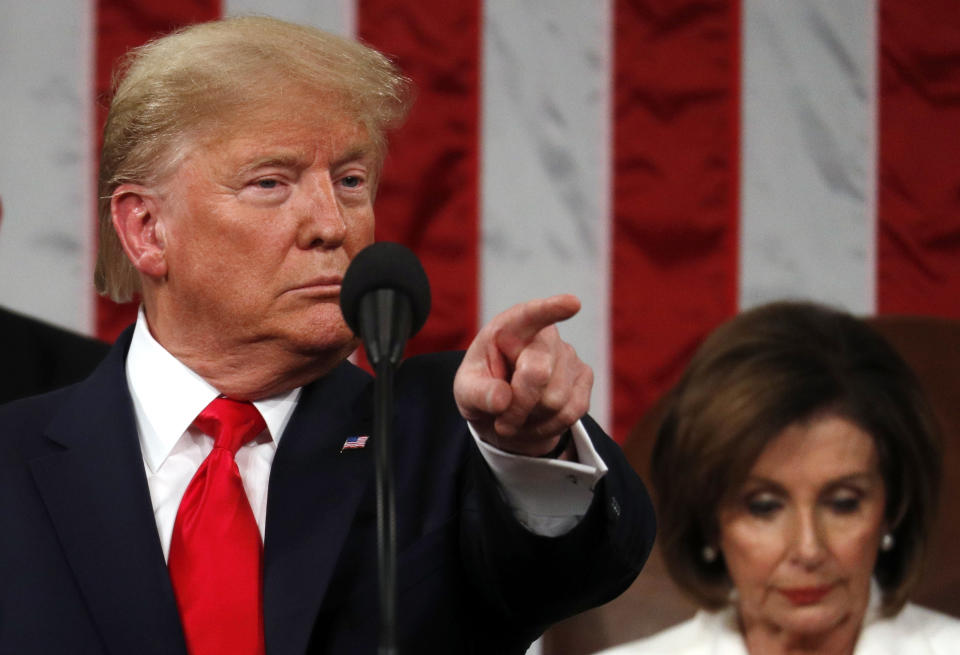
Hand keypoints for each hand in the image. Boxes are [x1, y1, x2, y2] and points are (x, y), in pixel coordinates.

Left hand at [453, 294, 592, 456]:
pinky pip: (571, 412)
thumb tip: (502, 399)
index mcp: (510, 328)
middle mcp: (544, 335)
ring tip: (518, 417)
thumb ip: (478, 394)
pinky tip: (535, 421)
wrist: (504, 412)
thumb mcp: (466, 392)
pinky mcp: (584, 377)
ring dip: (531, 419)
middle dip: (518, 406)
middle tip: (502, 422)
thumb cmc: (483, 390)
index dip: (551, 309)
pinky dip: (548, 427)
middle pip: (538, 374)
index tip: (571, 303)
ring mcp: (569, 354)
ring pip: (555, 400)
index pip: (530, 315)